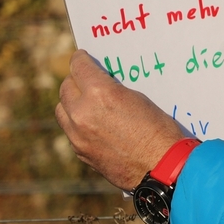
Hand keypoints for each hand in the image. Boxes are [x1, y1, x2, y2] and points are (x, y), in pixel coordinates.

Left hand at [56, 50, 186, 190]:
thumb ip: (113, 90)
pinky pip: (71, 130)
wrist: (161, 166)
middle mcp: (82, 112)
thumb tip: (102, 85)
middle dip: (75, 80)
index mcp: (100, 93)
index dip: (80, 59)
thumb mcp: (139, 99)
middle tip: (85, 78)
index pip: (79, 67)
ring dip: (71, 102)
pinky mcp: (80, 151)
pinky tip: (94, 123)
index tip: (82, 56)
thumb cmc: (160, 129)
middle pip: (66, 88)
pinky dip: (78, 122)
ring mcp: (78, 134)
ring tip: (85, 101)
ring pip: (62, 110)